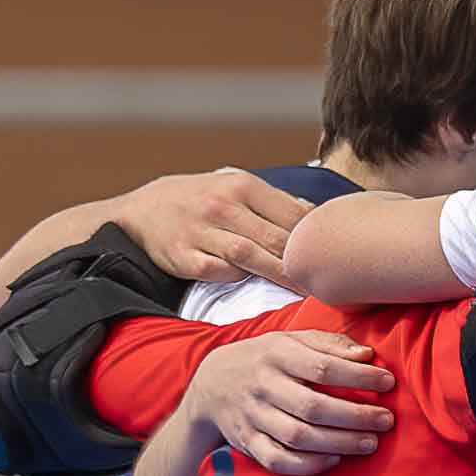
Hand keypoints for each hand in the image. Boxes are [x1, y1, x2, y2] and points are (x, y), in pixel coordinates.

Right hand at [107, 168, 315, 293]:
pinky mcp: (184, 257)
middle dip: (303, 261)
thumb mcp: (233, 186)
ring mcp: (201, 231)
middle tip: (328, 281)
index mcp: (242, 185)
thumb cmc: (197, 200)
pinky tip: (252, 282)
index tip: (336, 256)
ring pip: (251, 256)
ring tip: (306, 290)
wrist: (138, 212)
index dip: (316, 238)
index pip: (293, 214)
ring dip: (280, 274)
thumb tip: (315, 214)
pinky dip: (238, 278)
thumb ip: (273, 201)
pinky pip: (219, 272)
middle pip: (276, 238)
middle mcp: (221, 206)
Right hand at [190, 329, 391, 475]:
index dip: (359, 377)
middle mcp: (262, 386)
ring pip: (299, 436)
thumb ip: (329, 344)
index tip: (388, 382)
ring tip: (370, 442)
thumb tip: (367, 354)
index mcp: (276, 355)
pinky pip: (278, 460)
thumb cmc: (266, 360)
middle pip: (313, 407)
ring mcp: (252, 416)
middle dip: (356, 416)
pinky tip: (335, 459)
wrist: (211, 384)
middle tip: (387, 420)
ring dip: (340, 443)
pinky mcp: (248, 442)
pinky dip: (308, 464)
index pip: (322, 367)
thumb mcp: (291, 340)